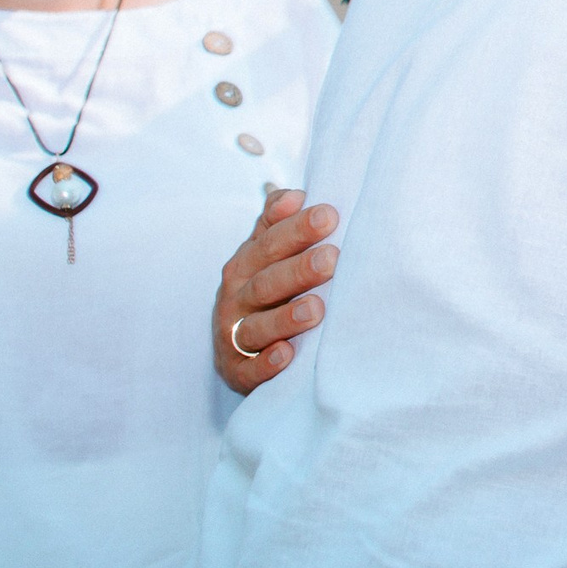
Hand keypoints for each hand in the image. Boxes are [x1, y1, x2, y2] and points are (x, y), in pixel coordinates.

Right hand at [216, 189, 339, 392]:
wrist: (235, 348)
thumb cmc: (264, 289)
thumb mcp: (264, 254)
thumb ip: (276, 223)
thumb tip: (295, 195)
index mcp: (244, 265)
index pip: (270, 243)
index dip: (297, 229)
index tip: (330, 215)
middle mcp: (235, 298)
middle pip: (267, 283)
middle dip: (299, 270)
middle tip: (332, 258)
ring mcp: (234, 336)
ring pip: (258, 326)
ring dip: (286, 318)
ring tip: (316, 308)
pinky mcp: (237, 372)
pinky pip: (250, 370)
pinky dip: (267, 364)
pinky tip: (287, 354)